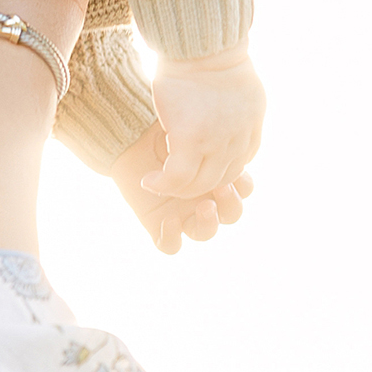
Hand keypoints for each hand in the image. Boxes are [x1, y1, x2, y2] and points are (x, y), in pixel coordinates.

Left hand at [108, 123, 250, 254]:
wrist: (129, 133)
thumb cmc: (162, 125)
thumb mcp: (190, 128)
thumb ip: (214, 140)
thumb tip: (231, 133)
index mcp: (217, 177)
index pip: (243, 189)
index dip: (243, 186)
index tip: (238, 170)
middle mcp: (203, 198)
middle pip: (231, 214)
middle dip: (231, 205)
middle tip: (222, 189)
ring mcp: (181, 213)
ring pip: (205, 233)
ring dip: (209, 223)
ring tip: (204, 206)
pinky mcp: (157, 223)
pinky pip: (170, 246)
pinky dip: (172, 237)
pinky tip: (169, 219)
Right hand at [144, 51, 266, 204]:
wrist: (201, 38)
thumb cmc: (207, 49)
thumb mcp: (232, 80)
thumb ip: (229, 102)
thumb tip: (215, 104)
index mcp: (251, 124)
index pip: (239, 163)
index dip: (217, 169)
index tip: (195, 164)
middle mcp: (239, 138)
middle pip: (222, 179)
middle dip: (198, 186)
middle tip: (174, 180)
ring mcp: (218, 142)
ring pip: (200, 184)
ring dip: (177, 189)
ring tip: (159, 182)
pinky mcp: (192, 140)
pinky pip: (177, 177)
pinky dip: (162, 184)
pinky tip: (148, 181)